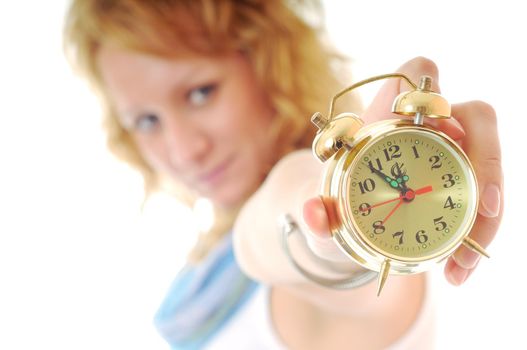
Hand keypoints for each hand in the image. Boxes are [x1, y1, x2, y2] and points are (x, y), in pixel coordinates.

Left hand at [304, 57, 503, 285]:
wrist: (347, 226)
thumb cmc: (334, 206)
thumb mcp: (321, 210)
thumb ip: (313, 212)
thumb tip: (313, 215)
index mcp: (387, 117)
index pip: (418, 74)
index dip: (433, 92)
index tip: (437, 128)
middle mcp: (428, 129)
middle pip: (476, 117)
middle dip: (486, 159)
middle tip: (483, 206)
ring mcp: (452, 155)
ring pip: (490, 164)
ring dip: (487, 216)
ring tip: (461, 262)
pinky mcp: (464, 185)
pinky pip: (487, 202)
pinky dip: (479, 237)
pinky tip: (459, 269)